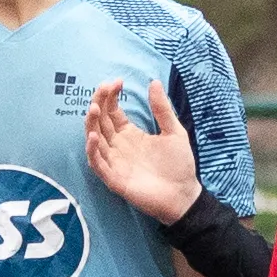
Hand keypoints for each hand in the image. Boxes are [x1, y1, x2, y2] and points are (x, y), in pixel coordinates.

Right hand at [82, 79, 202, 223]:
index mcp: (130, 134)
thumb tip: (154, 82)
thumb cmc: (179, 165)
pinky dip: (93, 151)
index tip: (118, 82)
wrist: (184, 195)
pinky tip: (94, 137)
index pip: (112, 111)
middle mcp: (118, 146)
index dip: (111, 96)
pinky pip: (98, 164)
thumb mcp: (174, 132)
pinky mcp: (114, 179)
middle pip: (100, 121)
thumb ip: (162, 109)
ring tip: (94, 108)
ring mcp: (114, 162)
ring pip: (95, 140)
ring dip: (91, 124)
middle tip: (104, 88)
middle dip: (99, 103)